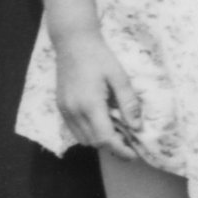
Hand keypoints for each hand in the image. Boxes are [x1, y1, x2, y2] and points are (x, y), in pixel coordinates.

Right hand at [47, 34, 137, 156]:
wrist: (73, 43)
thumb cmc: (100, 57)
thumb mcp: (120, 77)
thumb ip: (128, 103)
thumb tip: (137, 126)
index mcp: (90, 104)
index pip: (105, 138)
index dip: (120, 150)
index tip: (134, 154)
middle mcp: (74, 111)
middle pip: (94, 142)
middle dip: (112, 147)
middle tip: (130, 144)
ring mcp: (64, 110)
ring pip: (82, 139)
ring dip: (100, 141)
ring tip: (118, 134)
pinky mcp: (60, 106)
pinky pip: (74, 129)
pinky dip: (88, 133)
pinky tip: (102, 124)